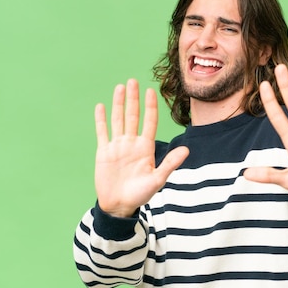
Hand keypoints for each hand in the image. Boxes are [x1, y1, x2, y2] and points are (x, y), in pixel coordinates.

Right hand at [94, 79, 188, 216]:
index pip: (149, 122)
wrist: (119, 206)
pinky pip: (102, 132)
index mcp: (145, 147)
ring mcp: (117, 146)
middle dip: (133, 99)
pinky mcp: (104, 152)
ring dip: (118, 104)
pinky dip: (101, 119)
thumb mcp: (157, 179)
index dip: (150, 106)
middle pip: (132, 116)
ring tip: (120, 88)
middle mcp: (131, 143)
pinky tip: (101, 106)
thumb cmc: (140, 194)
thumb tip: (186, 150)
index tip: (151, 91)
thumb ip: (170, 163)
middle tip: (133, 81)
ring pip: (118, 119)